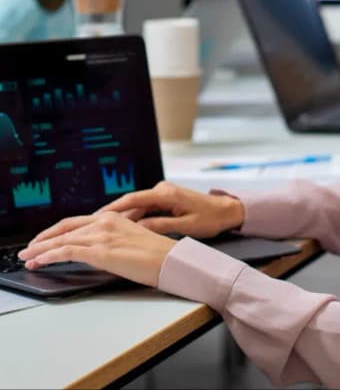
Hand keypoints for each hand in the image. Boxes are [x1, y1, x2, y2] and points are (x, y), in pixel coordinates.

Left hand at [18, 212, 175, 287]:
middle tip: (29, 249)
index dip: (56, 232)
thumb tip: (95, 248)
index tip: (45, 240)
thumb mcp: (131, 238)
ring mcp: (102, 235)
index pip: (76, 222)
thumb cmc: (156, 254)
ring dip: (41, 250)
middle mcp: (105, 222)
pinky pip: (66, 252)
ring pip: (62, 240)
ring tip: (29, 258)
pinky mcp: (100, 251)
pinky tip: (40, 262)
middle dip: (43, 239)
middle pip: (65, 228)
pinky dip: (49, 256)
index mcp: (113, 217)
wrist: (169, 259)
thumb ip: (111, 238)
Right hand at [98, 180, 244, 238]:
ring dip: (120, 217)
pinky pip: (144, 208)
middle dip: (110, 213)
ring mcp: (163, 193)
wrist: (227, 210)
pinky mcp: (165, 199)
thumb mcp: (185, 226)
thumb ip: (161, 225)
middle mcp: (162, 190)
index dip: (113, 208)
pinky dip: (133, 217)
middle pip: (130, 202)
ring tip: (100, 229)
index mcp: (166, 194)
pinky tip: (122, 228)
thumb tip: (137, 229)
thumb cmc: (210, 218)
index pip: (133, 199)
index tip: (95, 216)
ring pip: (136, 206)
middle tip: (90, 225)